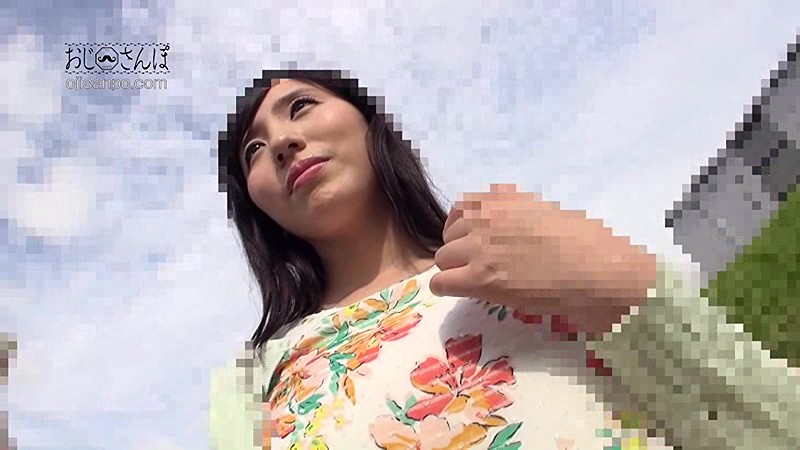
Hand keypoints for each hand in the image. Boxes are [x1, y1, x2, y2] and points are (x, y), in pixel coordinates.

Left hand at [429, 183, 655, 334]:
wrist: (602, 270)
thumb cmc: (589, 245)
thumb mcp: (549, 212)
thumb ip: (519, 215)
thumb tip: (508, 234)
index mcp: (505, 197)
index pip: (462, 207)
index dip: (464, 228)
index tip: (474, 242)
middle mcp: (487, 216)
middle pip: (450, 236)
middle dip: (461, 251)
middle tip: (481, 268)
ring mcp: (480, 246)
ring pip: (443, 259)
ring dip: (456, 271)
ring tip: (479, 283)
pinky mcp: (480, 278)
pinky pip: (441, 283)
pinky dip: (447, 290)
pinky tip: (465, 295)